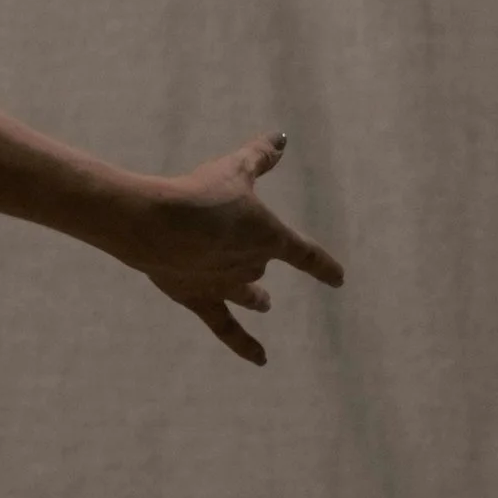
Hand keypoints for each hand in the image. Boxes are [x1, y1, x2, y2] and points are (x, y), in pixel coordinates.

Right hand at [131, 130, 342, 363]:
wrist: (158, 224)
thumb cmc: (200, 193)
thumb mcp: (234, 169)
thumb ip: (260, 156)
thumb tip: (281, 137)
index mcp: (269, 236)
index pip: (306, 254)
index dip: (323, 266)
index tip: (339, 279)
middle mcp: (253, 265)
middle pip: (261, 265)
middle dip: (257, 260)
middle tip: (254, 260)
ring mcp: (227, 286)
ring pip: (249, 294)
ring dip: (256, 297)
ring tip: (265, 304)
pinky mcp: (200, 299)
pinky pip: (228, 328)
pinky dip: (245, 344)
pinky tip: (261, 360)